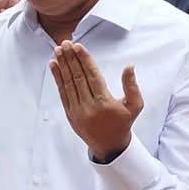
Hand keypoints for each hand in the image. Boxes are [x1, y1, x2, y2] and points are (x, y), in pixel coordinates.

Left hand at [49, 41, 141, 158]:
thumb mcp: (134, 105)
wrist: (109, 146)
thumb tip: (129, 66)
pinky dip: (58, 78)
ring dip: (62, 65)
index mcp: (104, 103)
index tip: (78, 46)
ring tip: (58, 50)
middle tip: (65, 43)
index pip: (92, 76)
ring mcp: (78, 111)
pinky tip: (54, 66)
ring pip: (68, 84)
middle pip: (78, 77)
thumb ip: (132, 85)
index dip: (84, 60)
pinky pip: (63, 93)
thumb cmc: (123, 123)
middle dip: (71, 58)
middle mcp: (89, 106)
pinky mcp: (70, 114)